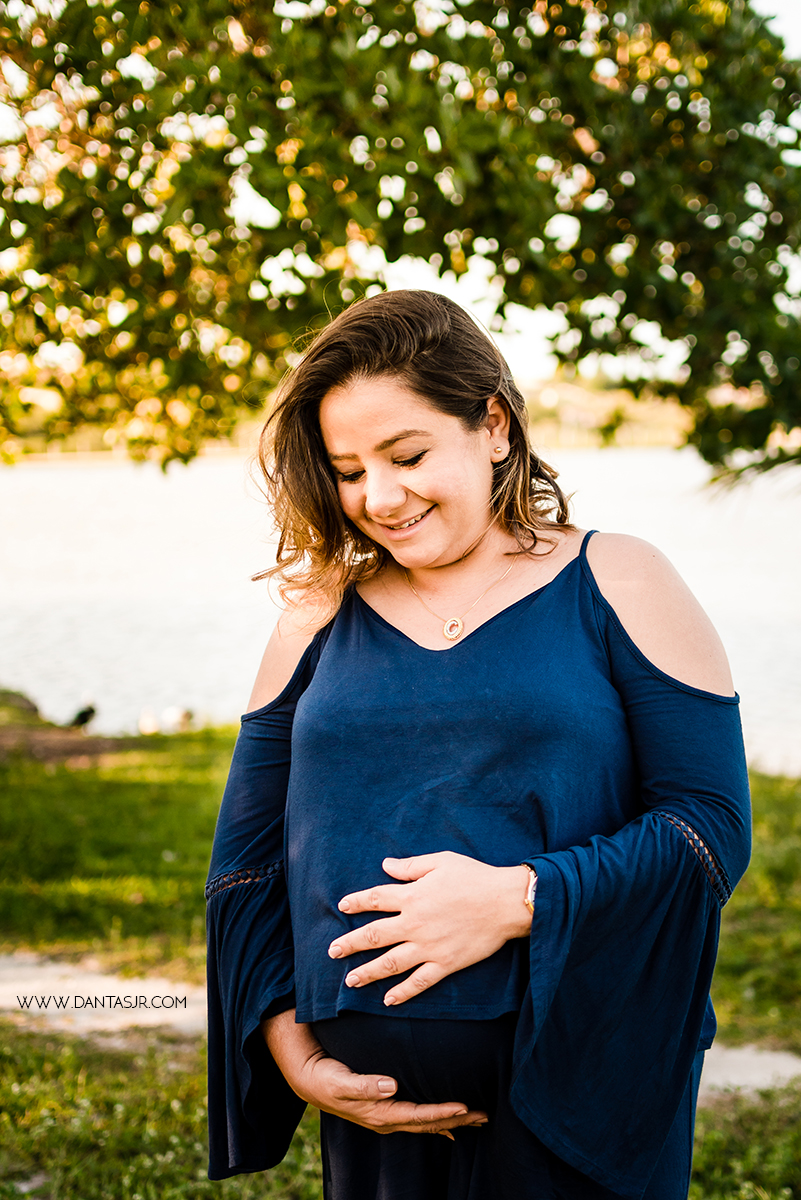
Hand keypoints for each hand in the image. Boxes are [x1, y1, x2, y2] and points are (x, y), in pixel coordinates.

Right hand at [263, 1009, 486, 1136]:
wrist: (303, 1074)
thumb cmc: (321, 1074)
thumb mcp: (338, 1079)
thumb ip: (364, 1084)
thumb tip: (392, 1086)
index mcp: (376, 1113)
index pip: (415, 1116)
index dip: (440, 1113)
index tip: (464, 1107)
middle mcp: (384, 1117)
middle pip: (426, 1123)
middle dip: (455, 1119)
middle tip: (484, 1115)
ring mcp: (384, 1113)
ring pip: (423, 1120)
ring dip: (450, 1118)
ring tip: (475, 1116)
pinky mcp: (382, 1102)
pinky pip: (414, 1113)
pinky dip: (434, 1116)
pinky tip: (448, 1119)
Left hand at [328, 852, 531, 1006]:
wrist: (504, 903)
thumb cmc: (474, 877)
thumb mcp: (441, 862)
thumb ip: (411, 866)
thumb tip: (385, 865)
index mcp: (413, 895)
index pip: (376, 899)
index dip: (356, 902)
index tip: (342, 905)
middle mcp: (415, 923)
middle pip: (375, 934)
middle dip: (351, 943)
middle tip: (333, 951)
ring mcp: (429, 946)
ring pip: (391, 963)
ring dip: (368, 972)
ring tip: (350, 981)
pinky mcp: (445, 963)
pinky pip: (420, 982)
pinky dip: (403, 992)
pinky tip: (388, 999)